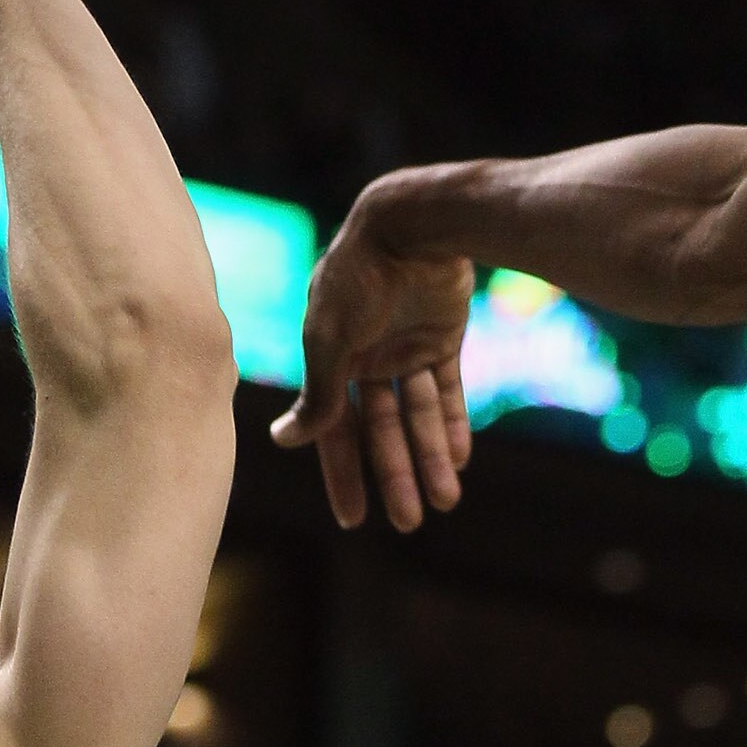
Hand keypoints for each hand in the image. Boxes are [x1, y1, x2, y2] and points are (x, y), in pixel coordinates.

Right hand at [270, 192, 476, 529]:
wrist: (413, 224)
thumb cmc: (359, 277)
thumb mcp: (331, 338)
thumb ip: (318, 392)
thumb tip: (285, 440)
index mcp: (329, 358)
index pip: (335, 429)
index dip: (343, 474)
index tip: (355, 520)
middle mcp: (365, 357)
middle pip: (381, 430)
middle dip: (395, 475)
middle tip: (412, 521)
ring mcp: (405, 347)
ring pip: (418, 415)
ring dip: (431, 457)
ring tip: (446, 500)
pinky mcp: (442, 336)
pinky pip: (447, 390)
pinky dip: (454, 423)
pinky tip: (460, 459)